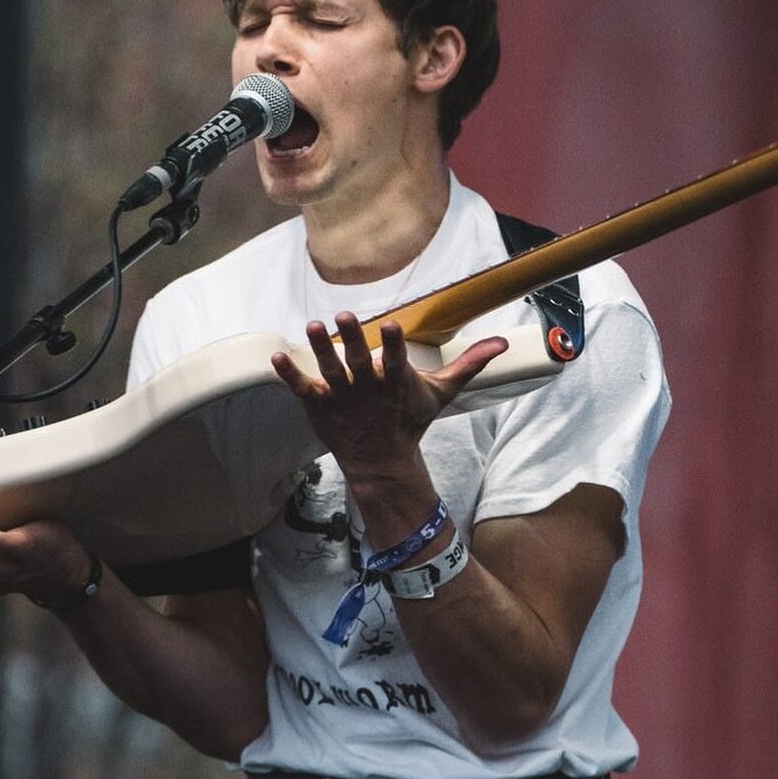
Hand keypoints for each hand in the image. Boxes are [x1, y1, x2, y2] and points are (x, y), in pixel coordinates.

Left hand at [271, 313, 506, 484]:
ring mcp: (341, 397)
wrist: (381, 463)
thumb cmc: (410, 420)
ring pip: (328, 370)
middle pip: (358, 361)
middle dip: (352, 338)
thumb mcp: (441, 393)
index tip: (394, 325)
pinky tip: (276, 356)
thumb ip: (467, 364)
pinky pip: (301, 388)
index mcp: (395, 383)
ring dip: (320, 348)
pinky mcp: (319, 405)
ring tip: (314, 325)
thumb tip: (501, 342)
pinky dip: (289, 374)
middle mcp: (367, 388)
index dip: (395, 344)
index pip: (396, 360)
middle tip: (344, 315)